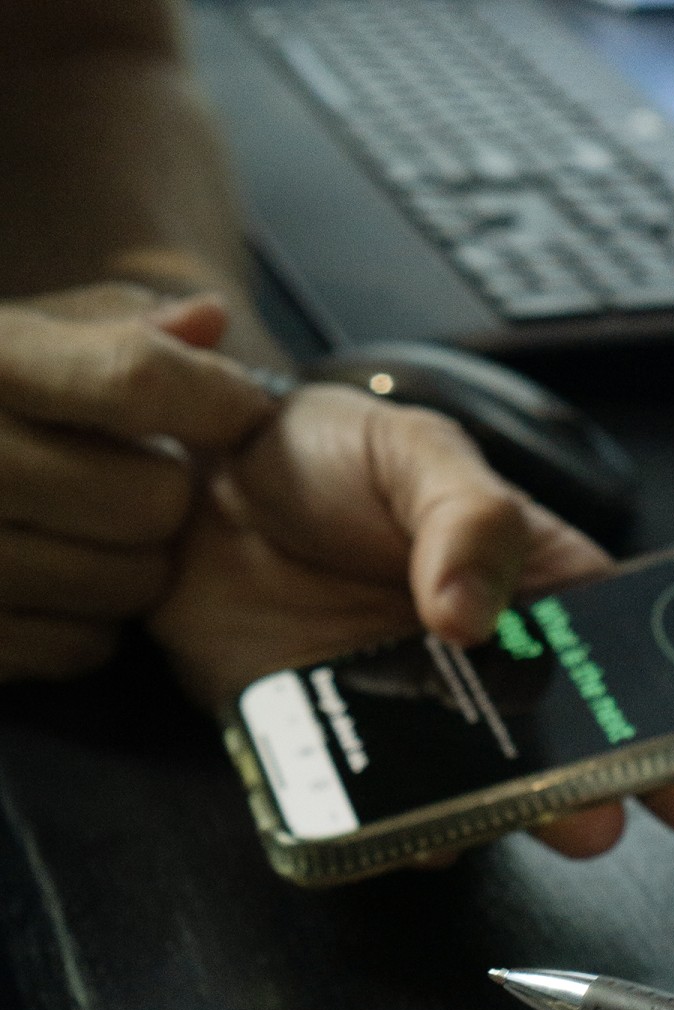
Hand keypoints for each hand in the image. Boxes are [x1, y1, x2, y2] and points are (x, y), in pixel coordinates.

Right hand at [0, 282, 275, 681]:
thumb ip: (97, 329)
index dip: (216, 398)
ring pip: (130, 583)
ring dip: (133, 563)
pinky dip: (87, 624)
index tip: (244, 409)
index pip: (135, 379)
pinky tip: (51, 585)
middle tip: (127, 477)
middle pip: (153, 497)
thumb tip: (210, 320)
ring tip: (82, 531)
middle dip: (164, 490)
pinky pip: (82, 647)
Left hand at [148, 381, 673, 858]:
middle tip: (614, 812)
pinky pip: (381, 811)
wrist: (190, 495)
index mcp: (530, 585)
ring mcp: (418, 716)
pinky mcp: (342, 747)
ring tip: (522, 825)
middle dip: (602, 785)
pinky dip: (401, 832)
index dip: (672, 705)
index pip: (621, 653)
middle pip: (565, 741)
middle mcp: (486, 666)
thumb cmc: (315, 456)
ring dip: (506, 816)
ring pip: (481, 788)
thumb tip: (473, 611)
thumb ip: (462, 516)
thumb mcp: (408, 449)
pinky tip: (419, 833)